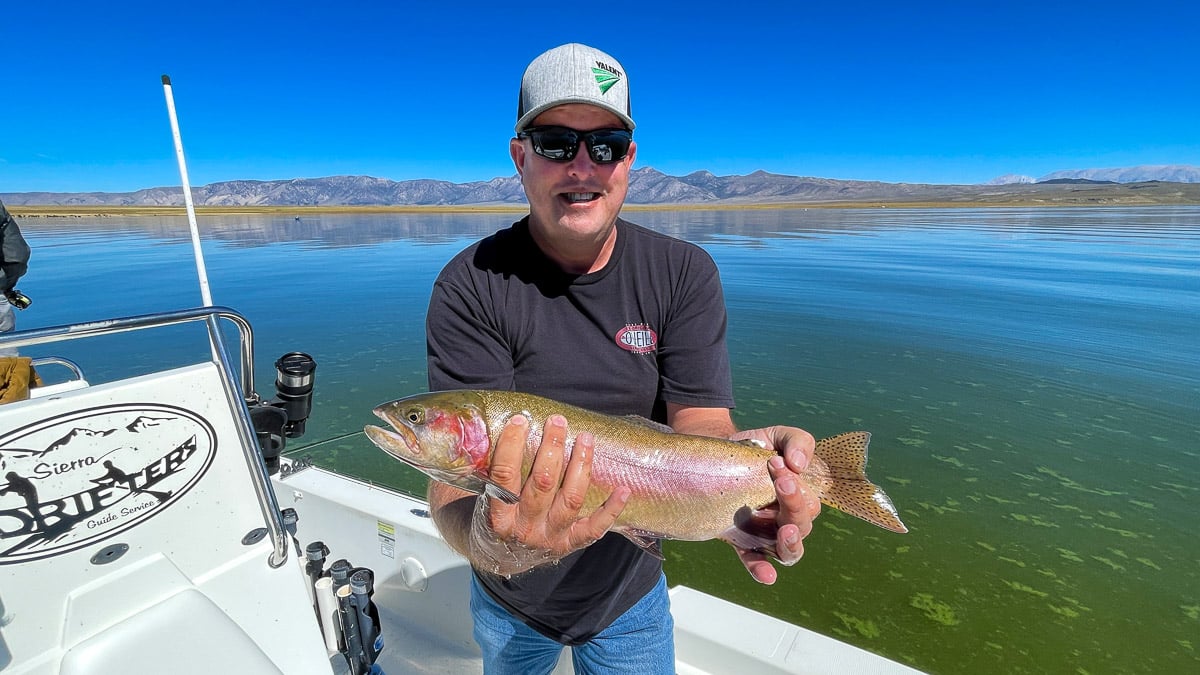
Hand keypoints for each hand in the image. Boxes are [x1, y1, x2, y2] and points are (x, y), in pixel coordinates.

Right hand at [469, 413, 629, 576]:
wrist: (501, 556)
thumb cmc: (497, 516)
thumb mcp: (485, 498)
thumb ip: (495, 471)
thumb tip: (510, 426)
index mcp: (499, 515)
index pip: (504, 476)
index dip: (512, 446)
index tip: (520, 420)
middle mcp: (525, 528)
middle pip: (543, 484)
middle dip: (551, 448)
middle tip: (557, 422)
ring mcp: (550, 537)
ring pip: (570, 499)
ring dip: (580, 465)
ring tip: (585, 439)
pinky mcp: (570, 543)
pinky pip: (594, 528)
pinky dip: (611, 509)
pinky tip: (623, 489)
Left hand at [728, 425, 820, 584]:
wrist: (713, 456)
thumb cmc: (752, 449)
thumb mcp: (776, 436)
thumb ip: (797, 441)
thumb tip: (798, 463)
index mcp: (798, 497)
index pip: (810, 500)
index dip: (797, 485)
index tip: (776, 462)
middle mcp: (785, 518)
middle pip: (803, 525)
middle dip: (794, 504)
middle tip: (781, 482)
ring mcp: (764, 532)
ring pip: (789, 551)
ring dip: (791, 543)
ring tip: (786, 532)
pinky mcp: (741, 540)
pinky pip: (755, 560)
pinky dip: (762, 570)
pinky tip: (766, 576)